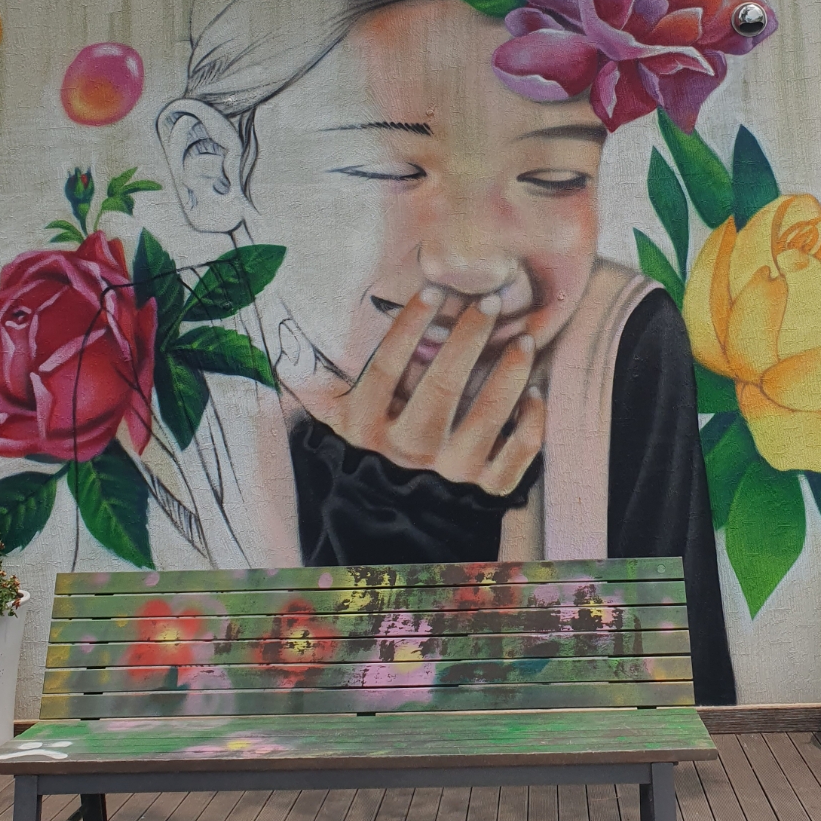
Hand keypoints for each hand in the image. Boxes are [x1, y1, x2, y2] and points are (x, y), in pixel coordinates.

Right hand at [274, 288, 544, 495]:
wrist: (397, 529)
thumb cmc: (372, 461)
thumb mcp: (341, 431)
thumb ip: (322, 399)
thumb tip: (284, 367)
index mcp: (368, 428)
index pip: (386, 368)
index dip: (409, 325)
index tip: (433, 290)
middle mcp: (408, 451)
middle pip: (441, 387)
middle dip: (468, 339)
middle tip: (490, 303)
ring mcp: (450, 473)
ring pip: (486, 419)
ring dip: (509, 375)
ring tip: (525, 341)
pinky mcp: (486, 490)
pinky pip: (517, 455)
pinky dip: (532, 424)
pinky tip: (536, 395)